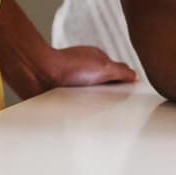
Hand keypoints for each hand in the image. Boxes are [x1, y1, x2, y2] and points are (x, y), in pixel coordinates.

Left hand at [3, 44, 137, 100]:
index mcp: (98, 61)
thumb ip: (122, 71)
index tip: (129, 98)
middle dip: (109, 98)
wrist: (38, 75)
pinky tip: (79, 113)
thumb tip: (137, 76)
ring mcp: (74, 83)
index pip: (118, 75)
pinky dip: (80, 109)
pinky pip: (77, 105)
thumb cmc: (67, 67)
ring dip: (93, 105)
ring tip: (93, 111)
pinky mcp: (63, 94)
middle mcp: (86, 71)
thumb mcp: (103, 67)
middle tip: (111, 107)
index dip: (124, 87)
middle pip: (105, 88)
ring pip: (91, 99)